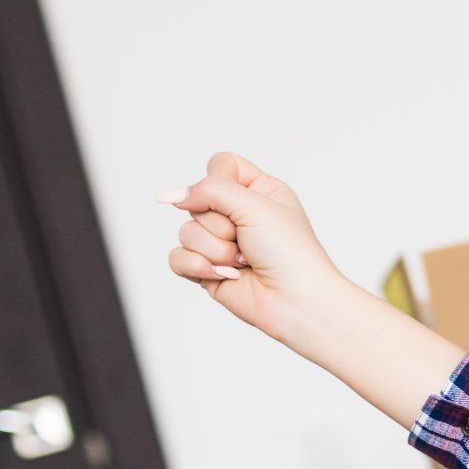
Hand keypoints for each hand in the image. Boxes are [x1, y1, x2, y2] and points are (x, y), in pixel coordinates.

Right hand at [160, 152, 351, 345]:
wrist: (297, 303)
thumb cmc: (291, 254)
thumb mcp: (255, 206)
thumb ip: (210, 190)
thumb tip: (171, 196)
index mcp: (259, 190)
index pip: (220, 165)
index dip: (220, 181)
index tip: (239, 202)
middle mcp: (239, 214)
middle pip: (197, 201)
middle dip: (220, 225)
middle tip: (248, 241)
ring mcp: (221, 242)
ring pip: (186, 232)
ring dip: (215, 250)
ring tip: (243, 262)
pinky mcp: (208, 269)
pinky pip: (178, 258)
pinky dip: (199, 267)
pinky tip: (227, 276)